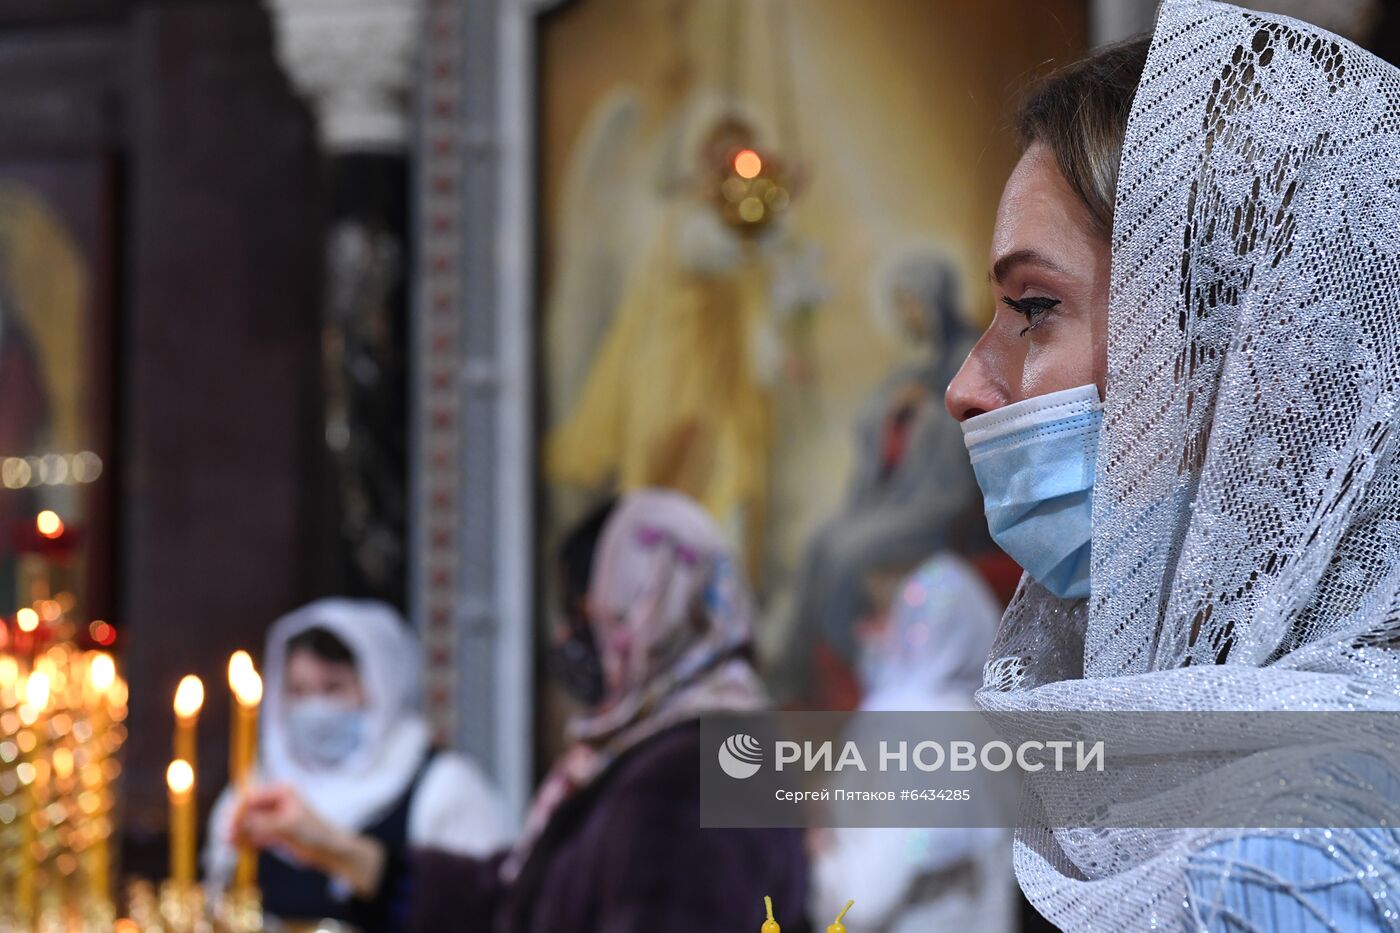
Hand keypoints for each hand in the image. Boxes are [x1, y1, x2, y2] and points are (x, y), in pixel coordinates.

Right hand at [235, 784, 385, 898]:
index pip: (251, 797)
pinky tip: (240, 848)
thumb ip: (261, 825)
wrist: (329, 851)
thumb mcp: (286, 828)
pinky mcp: (272, 831)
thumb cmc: (313, 833)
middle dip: (236, 823)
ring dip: (238, 833)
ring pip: (248, 823)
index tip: (228, 826)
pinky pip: (253, 834)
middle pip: (247, 810)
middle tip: (226, 838)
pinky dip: (246, 840)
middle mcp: (275, 800)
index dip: (237, 811)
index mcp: (281, 791)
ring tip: (230, 845)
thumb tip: (237, 823)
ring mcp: (273, 816)